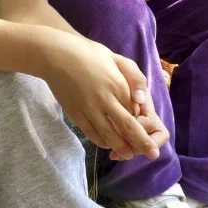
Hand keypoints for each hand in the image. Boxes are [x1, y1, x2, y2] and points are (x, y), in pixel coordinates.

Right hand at [40, 32, 165, 160]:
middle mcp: (105, 99)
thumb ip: (134, 77)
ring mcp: (89, 108)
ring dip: (121, 147)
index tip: (149, 128)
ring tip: (128, 155)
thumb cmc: (88, 53)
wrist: (55, 55)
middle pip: (127, 127)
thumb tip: (142, 101)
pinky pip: (91, 132)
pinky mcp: (75, 113)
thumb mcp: (116, 58)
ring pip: (109, 134)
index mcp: (118, 85)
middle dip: (141, 143)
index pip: (136, 110)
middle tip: (152, 154)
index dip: (143, 122)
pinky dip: (101, 142)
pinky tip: (107, 144)